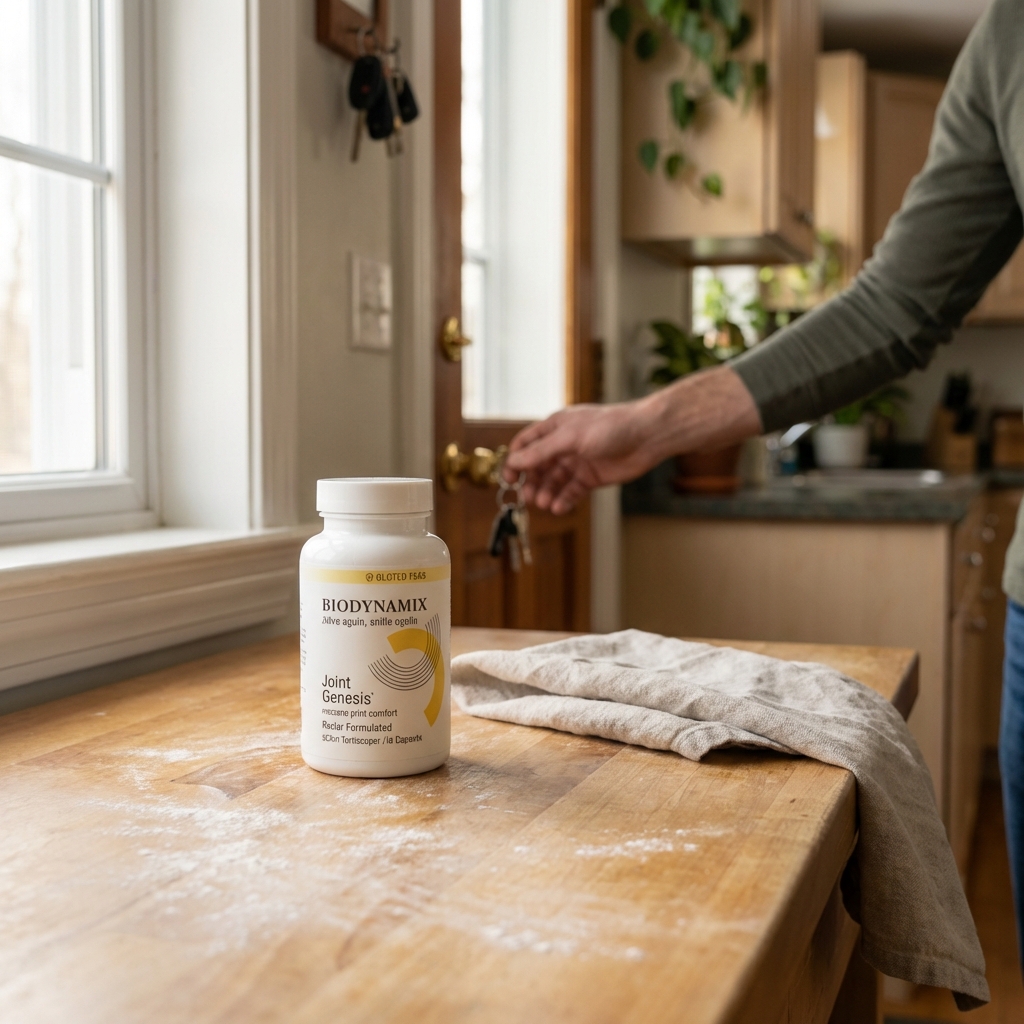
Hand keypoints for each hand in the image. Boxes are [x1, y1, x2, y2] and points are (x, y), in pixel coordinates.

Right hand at [504, 366, 761, 513]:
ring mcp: (578, 461)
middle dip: (531, 481)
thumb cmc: (611, 427)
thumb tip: (514, 460)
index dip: (515, 460)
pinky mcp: (592, 477)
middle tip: (528, 497)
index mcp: (556, 427)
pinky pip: (572, 491)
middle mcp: (565, 445)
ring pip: (554, 481)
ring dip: (547, 492)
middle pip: (539, 466)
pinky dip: (564, 499)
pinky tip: (559, 507)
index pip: (527, 444)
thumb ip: (542, 451)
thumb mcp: (570, 438)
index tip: (508, 478)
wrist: (648, 436)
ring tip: (544, 504)